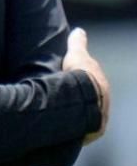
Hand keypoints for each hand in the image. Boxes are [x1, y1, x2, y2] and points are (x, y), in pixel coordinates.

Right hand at [65, 28, 110, 142]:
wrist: (81, 97)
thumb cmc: (79, 76)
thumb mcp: (76, 55)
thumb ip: (77, 44)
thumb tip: (79, 30)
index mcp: (101, 88)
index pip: (93, 89)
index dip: (81, 88)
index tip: (69, 88)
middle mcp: (104, 105)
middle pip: (92, 106)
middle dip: (81, 106)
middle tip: (64, 106)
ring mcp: (99, 120)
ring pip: (88, 121)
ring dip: (78, 121)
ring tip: (61, 122)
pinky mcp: (92, 133)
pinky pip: (83, 134)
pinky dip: (75, 133)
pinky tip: (64, 134)